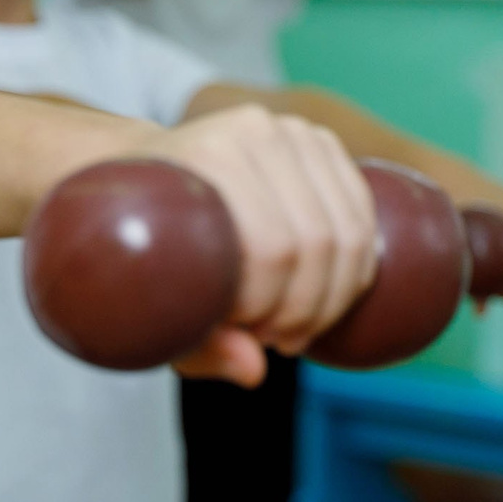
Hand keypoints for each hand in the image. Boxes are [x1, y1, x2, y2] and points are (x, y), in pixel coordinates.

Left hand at [138, 104, 378, 377]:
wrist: (139, 178)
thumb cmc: (142, 250)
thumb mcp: (151, 304)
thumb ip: (196, 344)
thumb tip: (256, 370)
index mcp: (206, 154)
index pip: (271, 248)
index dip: (271, 306)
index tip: (245, 332)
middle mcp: (252, 131)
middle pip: (316, 241)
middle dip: (304, 308)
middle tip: (272, 339)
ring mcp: (291, 131)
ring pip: (350, 232)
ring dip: (333, 297)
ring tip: (292, 326)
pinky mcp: (319, 143)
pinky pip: (363, 216)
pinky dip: (355, 270)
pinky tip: (323, 299)